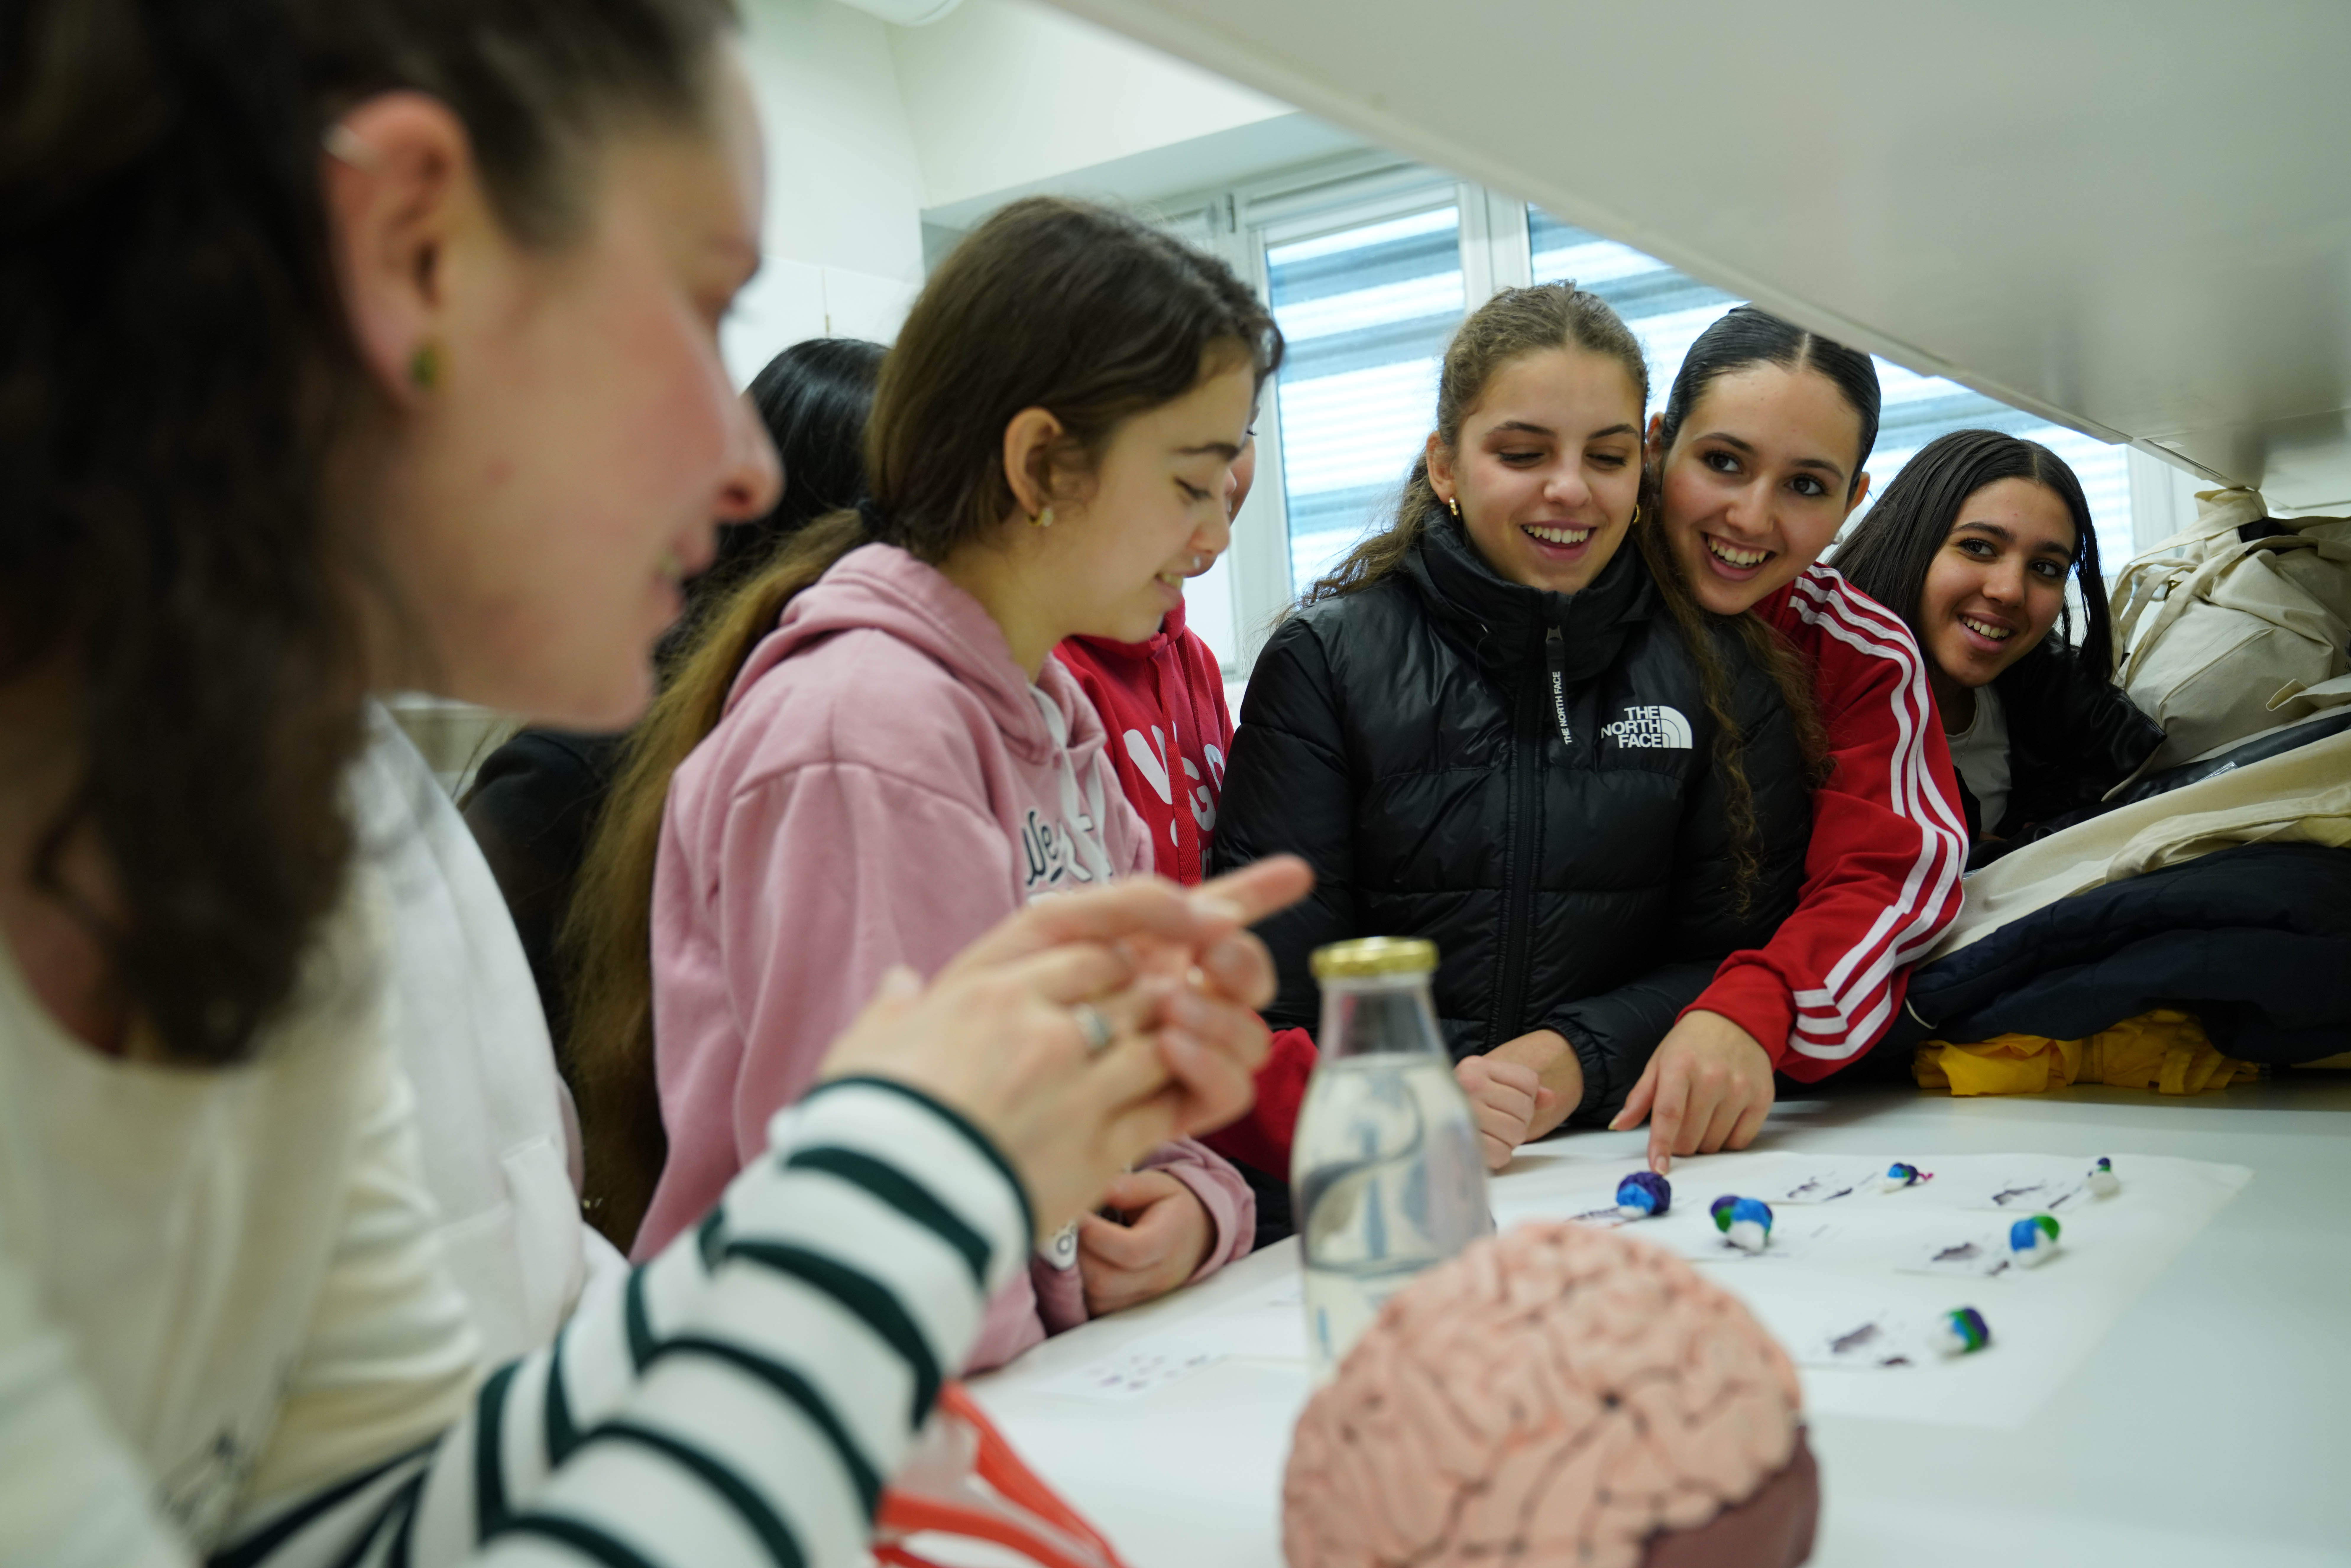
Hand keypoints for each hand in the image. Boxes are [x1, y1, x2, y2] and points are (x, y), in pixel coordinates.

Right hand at [815, 858, 1310, 1233]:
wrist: (873, 1214)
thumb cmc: (865, 1128)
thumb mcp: (869, 1048)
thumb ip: (895, 1010)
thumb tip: (902, 987)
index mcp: (979, 979)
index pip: (1091, 918)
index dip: (1157, 908)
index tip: (1204, 905)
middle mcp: (1032, 1014)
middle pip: (1142, 972)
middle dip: (1198, 967)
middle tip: (1234, 967)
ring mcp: (1070, 1075)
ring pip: (1172, 1029)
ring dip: (1200, 1032)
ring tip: (1203, 1039)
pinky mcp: (1098, 1142)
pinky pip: (1176, 1100)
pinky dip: (1198, 1086)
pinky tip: (1197, 1086)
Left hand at [1077, 1171, 1213, 1314]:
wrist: (1196, 1236)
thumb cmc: (1172, 1207)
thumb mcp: (1158, 1186)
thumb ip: (1127, 1187)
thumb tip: (1096, 1187)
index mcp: (1167, 1241)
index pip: (1130, 1250)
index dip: (1095, 1235)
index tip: (1073, 1212)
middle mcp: (1157, 1276)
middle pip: (1106, 1281)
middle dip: (1075, 1255)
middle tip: (1061, 1228)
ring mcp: (1143, 1296)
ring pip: (1096, 1298)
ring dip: (1074, 1274)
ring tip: (1065, 1245)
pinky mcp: (1129, 1305)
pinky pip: (1097, 1306)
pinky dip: (1079, 1288)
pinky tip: (1074, 1263)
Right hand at [1455, 1054, 1559, 1172]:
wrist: (1424, 1122)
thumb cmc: (1462, 1105)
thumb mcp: (1488, 1086)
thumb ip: (1521, 1089)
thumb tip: (1551, 1098)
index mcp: (1475, 1067)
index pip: (1529, 1081)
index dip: (1526, 1096)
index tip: (1505, 1102)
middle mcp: (1468, 1085)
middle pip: (1525, 1108)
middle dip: (1518, 1120)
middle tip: (1497, 1122)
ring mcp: (1465, 1113)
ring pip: (1518, 1132)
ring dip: (1509, 1139)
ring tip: (1490, 1134)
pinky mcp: (1465, 1142)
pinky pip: (1503, 1153)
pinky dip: (1499, 1155)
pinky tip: (1485, 1146)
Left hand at [1609, 1010, 1774, 1173]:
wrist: (1737, 1021)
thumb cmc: (1693, 1044)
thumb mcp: (1659, 1062)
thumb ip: (1639, 1097)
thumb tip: (1618, 1125)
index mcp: (1680, 1066)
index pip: (1669, 1114)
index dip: (1661, 1145)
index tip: (1658, 1167)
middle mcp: (1712, 1078)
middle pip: (1690, 1137)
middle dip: (1679, 1142)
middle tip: (1679, 1126)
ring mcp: (1740, 1089)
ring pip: (1714, 1143)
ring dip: (1702, 1141)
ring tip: (1701, 1117)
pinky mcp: (1762, 1098)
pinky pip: (1740, 1141)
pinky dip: (1727, 1140)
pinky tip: (1721, 1120)